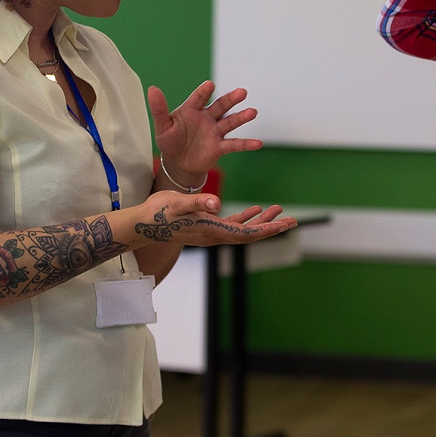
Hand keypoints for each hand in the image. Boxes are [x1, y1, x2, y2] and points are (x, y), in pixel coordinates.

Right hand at [130, 191, 295, 246]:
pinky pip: (232, 225)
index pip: (246, 233)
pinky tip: (255, 210)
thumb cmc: (158, 211)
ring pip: (244, 229)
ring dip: (262, 221)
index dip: (267, 229)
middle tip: (293, 220)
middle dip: (272, 227)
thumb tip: (217, 203)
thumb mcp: (177, 202)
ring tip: (279, 211)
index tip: (285, 224)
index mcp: (212, 230)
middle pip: (250, 234)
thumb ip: (197, 202)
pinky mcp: (206, 226)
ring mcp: (211, 232)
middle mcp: (215, 235)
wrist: (142, 223)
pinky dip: (246, 218)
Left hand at [149, 81, 262, 182]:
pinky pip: (234, 144)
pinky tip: (257, 143)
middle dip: (231, 99)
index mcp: (192, 109)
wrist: (178, 162)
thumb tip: (152, 89)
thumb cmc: (170, 141)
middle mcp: (207, 117)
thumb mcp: (163, 126)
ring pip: (230, 122)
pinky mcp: (220, 146)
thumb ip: (159, 109)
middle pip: (220, 106)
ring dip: (241, 117)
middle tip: (242, 92)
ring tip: (252, 112)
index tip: (210, 85)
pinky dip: (246, 144)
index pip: (199, 98)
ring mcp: (215, 131)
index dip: (204, 92)